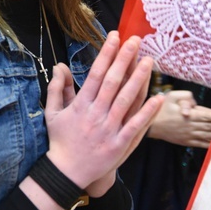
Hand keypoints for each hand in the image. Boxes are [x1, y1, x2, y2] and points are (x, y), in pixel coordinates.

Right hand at [43, 32, 163, 188]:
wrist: (65, 173)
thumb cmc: (59, 140)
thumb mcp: (52, 113)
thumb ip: (57, 88)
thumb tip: (59, 66)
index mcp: (80, 105)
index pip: (96, 74)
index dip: (106, 54)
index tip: (115, 37)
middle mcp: (95, 114)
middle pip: (113, 82)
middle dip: (125, 59)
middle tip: (136, 41)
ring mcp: (108, 130)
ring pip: (126, 100)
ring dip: (139, 79)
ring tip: (149, 61)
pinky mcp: (119, 145)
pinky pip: (136, 126)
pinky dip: (147, 112)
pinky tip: (158, 98)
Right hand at [146, 90, 210, 147]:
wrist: (150, 125)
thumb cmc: (161, 108)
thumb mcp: (171, 96)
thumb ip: (186, 96)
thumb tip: (195, 104)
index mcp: (190, 114)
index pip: (210, 115)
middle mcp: (192, 126)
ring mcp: (190, 135)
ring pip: (209, 135)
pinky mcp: (187, 141)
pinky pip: (203, 144)